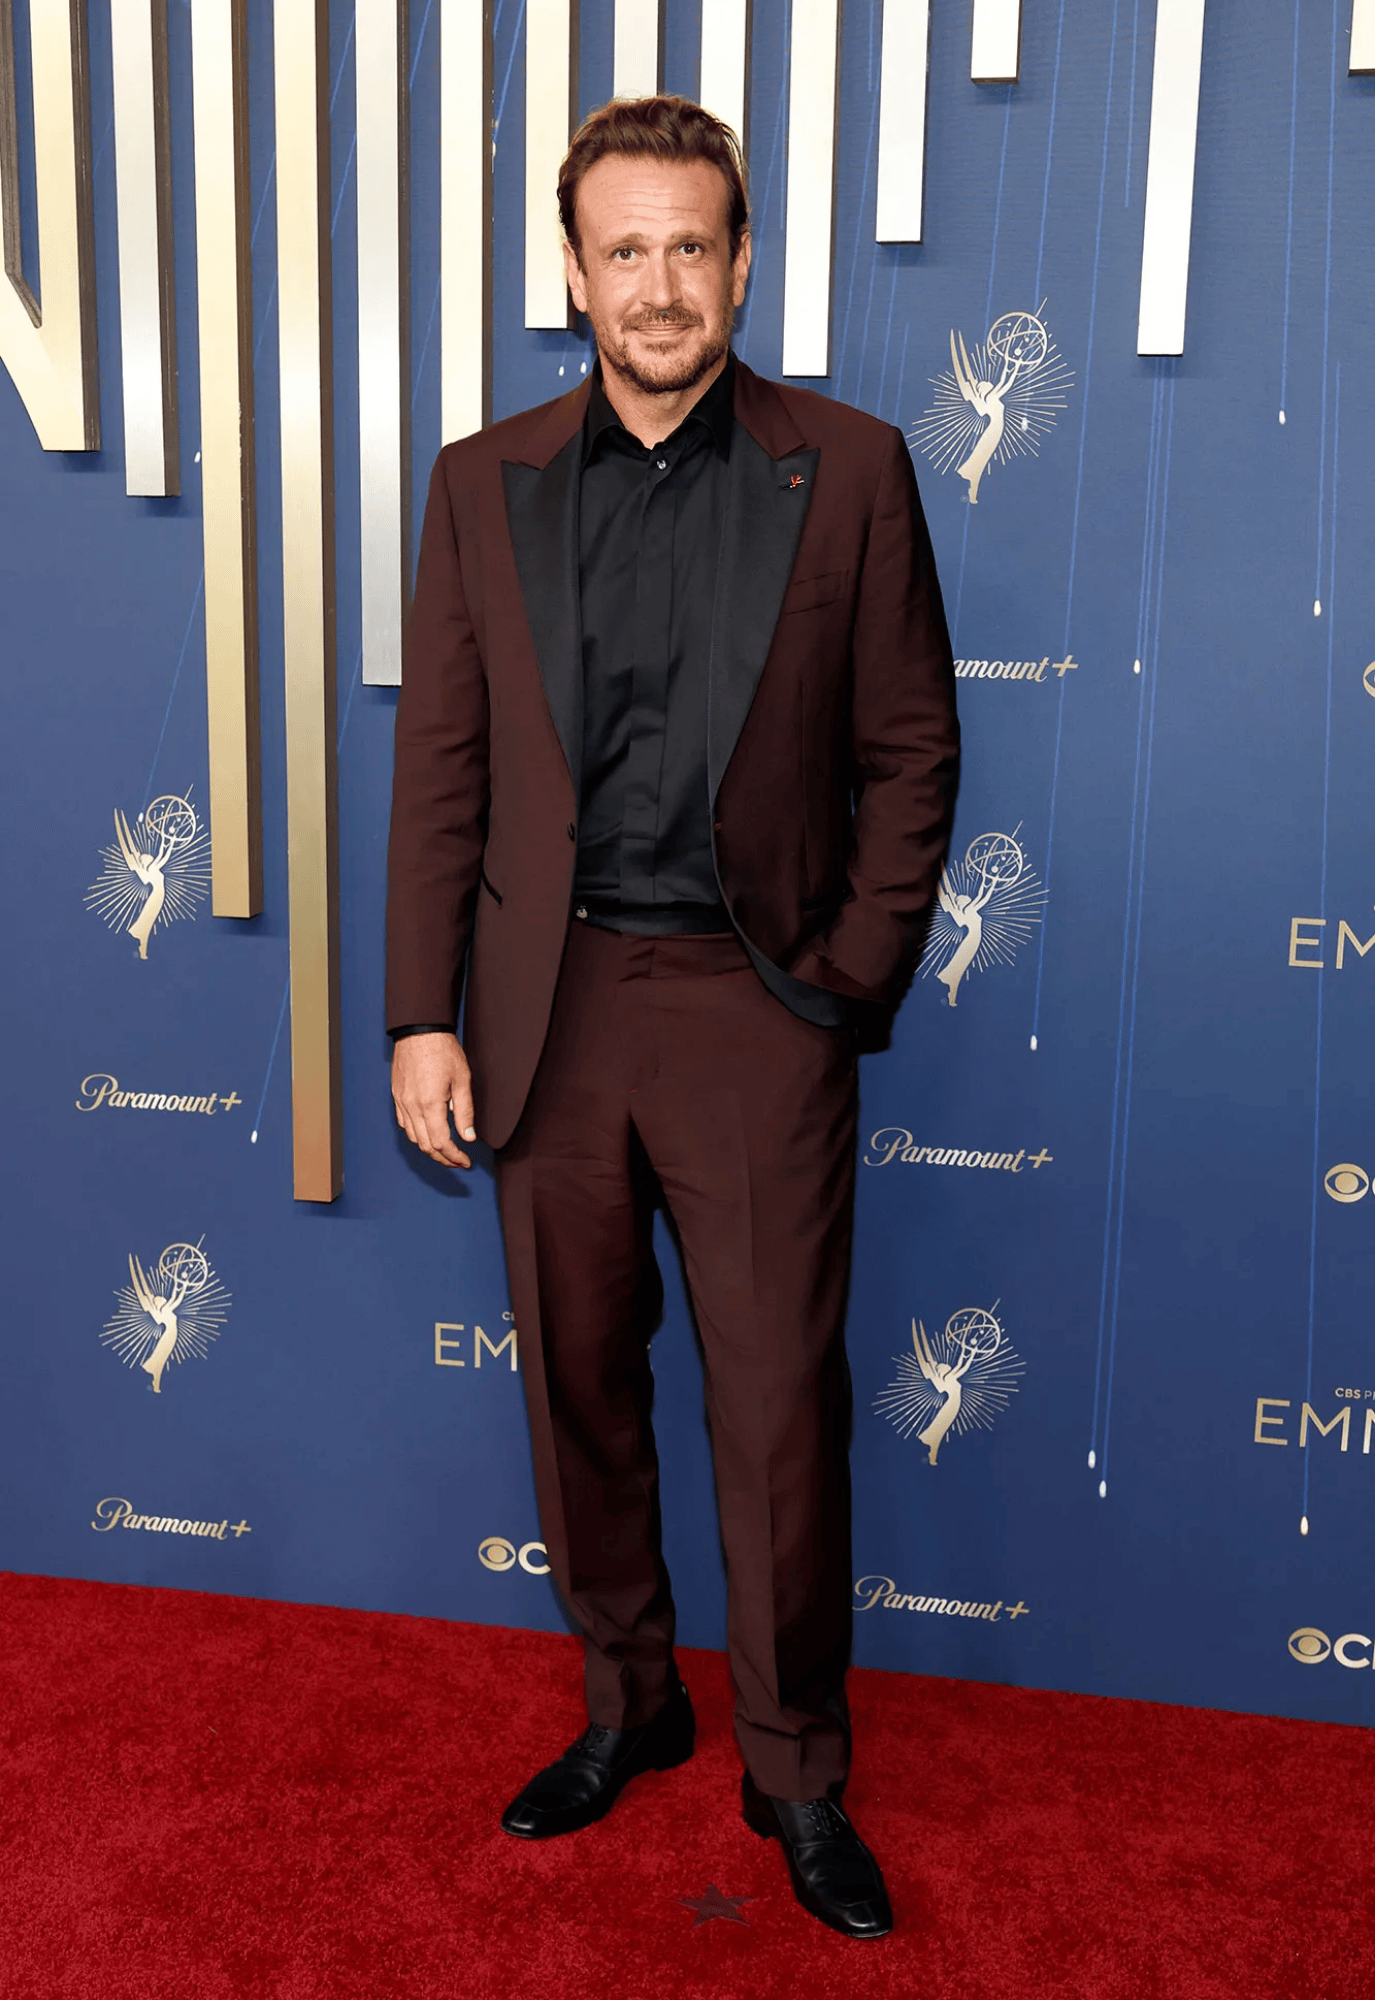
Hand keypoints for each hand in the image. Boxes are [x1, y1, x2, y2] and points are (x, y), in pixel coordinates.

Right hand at [391, 1033, 476, 1168]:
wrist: (419, 1030)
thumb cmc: (443, 1051)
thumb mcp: (462, 1080)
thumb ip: (465, 1112)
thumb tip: (468, 1137)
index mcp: (430, 1104)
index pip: (442, 1143)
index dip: (455, 1157)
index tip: (466, 1162)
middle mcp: (412, 1107)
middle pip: (426, 1145)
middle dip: (443, 1158)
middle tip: (458, 1162)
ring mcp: (402, 1102)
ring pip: (413, 1137)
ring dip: (430, 1149)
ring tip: (446, 1152)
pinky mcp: (397, 1096)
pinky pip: (405, 1124)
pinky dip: (417, 1135)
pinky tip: (429, 1134)